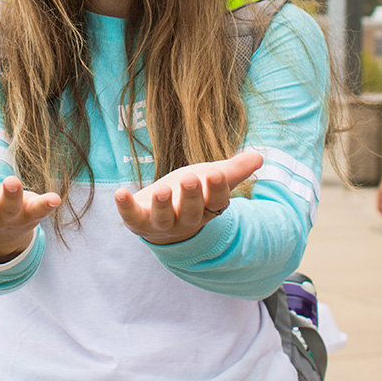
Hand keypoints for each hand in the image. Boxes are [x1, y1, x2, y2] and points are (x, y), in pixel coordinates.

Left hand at [114, 151, 262, 244]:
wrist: (162, 218)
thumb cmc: (190, 194)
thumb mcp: (211, 179)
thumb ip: (234, 170)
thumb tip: (259, 157)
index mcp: (207, 209)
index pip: (217, 202)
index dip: (217, 189)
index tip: (216, 174)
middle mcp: (186, 220)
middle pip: (192, 212)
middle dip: (192, 196)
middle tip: (191, 178)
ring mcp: (162, 223)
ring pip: (164, 218)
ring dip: (162, 205)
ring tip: (162, 190)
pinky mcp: (139, 222)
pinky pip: (132, 218)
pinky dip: (126, 207)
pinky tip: (121, 192)